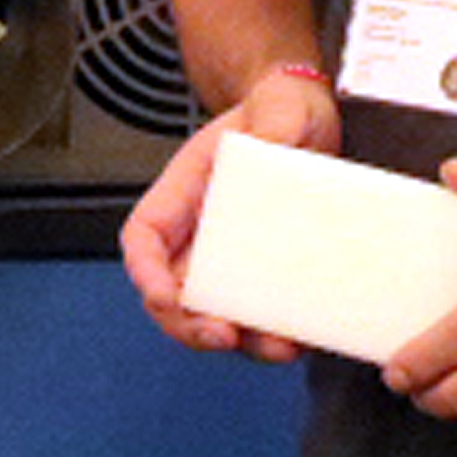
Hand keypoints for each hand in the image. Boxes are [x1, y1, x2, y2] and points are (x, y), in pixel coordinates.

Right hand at [120, 68, 339, 362]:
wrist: (312, 121)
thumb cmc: (281, 110)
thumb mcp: (278, 108)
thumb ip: (272, 123)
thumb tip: (272, 142)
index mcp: (186, 190)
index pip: (144, 236)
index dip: (145, 271)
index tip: (163, 295)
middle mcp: (201, 231)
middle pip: (172, 290)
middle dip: (189, 324)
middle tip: (223, 336)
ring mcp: (233, 255)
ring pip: (216, 312)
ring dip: (240, 340)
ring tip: (277, 347)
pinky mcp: (269, 271)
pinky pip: (258, 312)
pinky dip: (271, 332)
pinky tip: (300, 338)